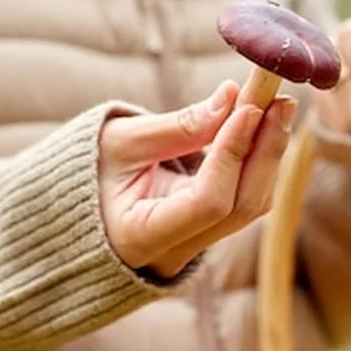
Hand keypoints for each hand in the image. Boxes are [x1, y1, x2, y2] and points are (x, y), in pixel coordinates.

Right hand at [99, 81, 297, 279]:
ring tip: (275, 106)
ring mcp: (194, 249)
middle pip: (241, 207)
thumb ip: (180, 126)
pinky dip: (256, 163)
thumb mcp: (123, 142)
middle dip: (264, 150)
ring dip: (267, 154)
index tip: (247, 107)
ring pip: (249, 206)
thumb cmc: (88, 172)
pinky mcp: (206, 234)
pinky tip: (260, 128)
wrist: (71, 207)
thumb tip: (231, 97)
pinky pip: (243, 201)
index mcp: (142, 236)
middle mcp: (174, 253)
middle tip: (278, 99)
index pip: (208, 202)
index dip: (232, 153)